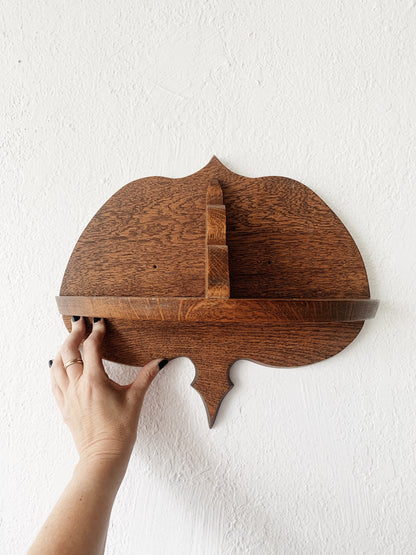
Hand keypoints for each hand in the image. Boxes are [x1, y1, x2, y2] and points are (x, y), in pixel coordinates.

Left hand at [49, 316, 164, 476]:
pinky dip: (54, 369)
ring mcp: (68, 397)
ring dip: (62, 349)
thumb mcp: (135, 400)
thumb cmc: (120, 431)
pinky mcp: (64, 407)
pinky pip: (54, 383)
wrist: (103, 456)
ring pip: (57, 366)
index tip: (100, 323)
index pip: (91, 348)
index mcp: (95, 381)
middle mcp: (78, 386)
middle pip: (69, 352)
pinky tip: (55, 364)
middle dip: (74, 334)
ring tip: (69, 339)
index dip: (96, 332)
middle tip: (80, 322)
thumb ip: (146, 377)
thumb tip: (160, 362)